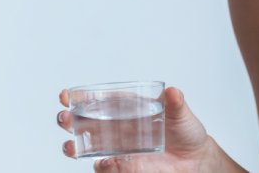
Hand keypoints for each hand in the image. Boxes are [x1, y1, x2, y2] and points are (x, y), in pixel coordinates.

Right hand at [57, 86, 219, 171]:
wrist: (194, 160)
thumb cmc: (186, 132)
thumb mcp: (182, 114)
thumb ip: (176, 104)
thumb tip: (173, 92)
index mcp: (130, 109)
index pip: (102, 101)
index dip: (82, 97)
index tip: (66, 95)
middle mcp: (120, 128)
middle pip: (87, 123)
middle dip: (70, 120)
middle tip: (64, 118)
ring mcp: (119, 148)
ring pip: (89, 146)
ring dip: (75, 146)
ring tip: (70, 147)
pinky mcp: (124, 166)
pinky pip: (106, 166)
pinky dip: (101, 165)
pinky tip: (101, 162)